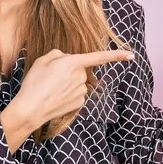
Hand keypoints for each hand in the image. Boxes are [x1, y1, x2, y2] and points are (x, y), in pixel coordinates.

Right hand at [15, 48, 134, 126]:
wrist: (31, 109)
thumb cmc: (34, 82)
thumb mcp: (42, 60)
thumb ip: (58, 54)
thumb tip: (65, 59)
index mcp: (73, 62)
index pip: (99, 57)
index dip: (116, 55)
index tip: (131, 55)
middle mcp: (81, 77)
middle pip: (79, 69)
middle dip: (68, 70)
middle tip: (50, 76)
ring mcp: (81, 91)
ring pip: (77, 82)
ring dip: (67, 83)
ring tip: (49, 88)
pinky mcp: (79, 103)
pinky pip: (75, 93)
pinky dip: (67, 94)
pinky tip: (55, 97)